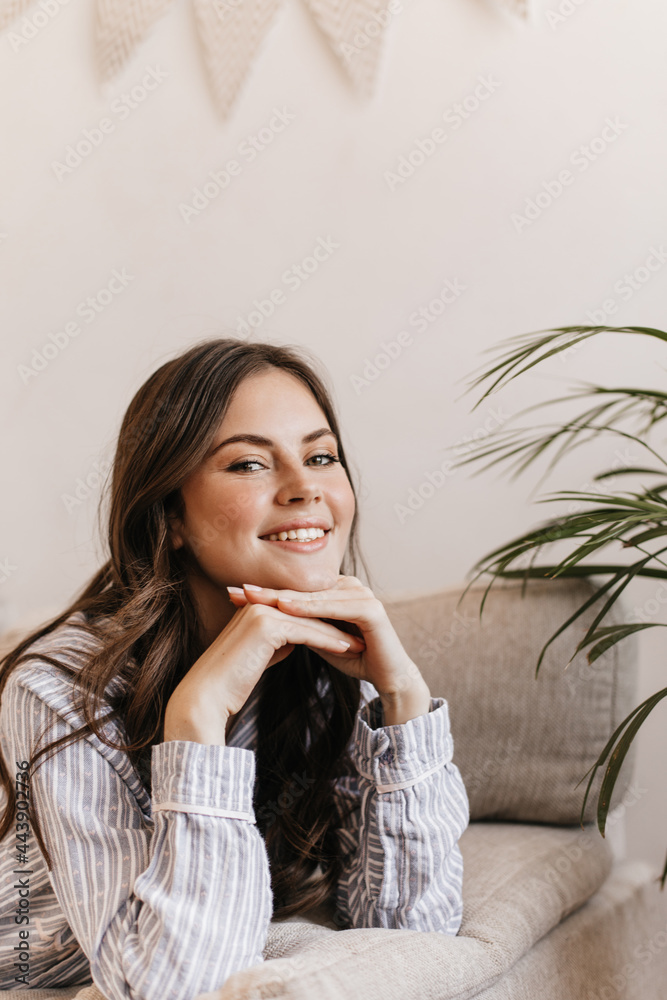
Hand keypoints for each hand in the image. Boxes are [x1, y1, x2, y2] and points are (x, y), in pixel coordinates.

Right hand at [163, 595, 365, 743]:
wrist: (205, 698)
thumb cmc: (229, 684)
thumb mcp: (257, 657)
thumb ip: (275, 644)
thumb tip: (293, 642)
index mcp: (253, 608)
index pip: (297, 611)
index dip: (323, 621)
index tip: (346, 632)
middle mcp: (257, 604)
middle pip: (306, 612)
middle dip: (334, 623)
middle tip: (359, 633)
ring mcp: (261, 612)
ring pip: (309, 620)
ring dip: (337, 632)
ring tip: (359, 643)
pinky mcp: (266, 626)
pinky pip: (306, 632)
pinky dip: (328, 640)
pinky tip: (346, 649)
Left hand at [227, 576, 430, 719]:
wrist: (389, 678)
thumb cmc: (355, 659)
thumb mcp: (318, 639)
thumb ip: (299, 626)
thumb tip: (267, 621)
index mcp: (338, 591)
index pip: (297, 590)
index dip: (267, 593)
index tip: (235, 596)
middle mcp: (350, 587)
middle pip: (302, 589)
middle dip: (268, 591)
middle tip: (237, 591)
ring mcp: (362, 595)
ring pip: (315, 596)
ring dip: (284, 597)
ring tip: (256, 598)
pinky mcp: (371, 610)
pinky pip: (335, 606)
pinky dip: (309, 607)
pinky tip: (286, 607)